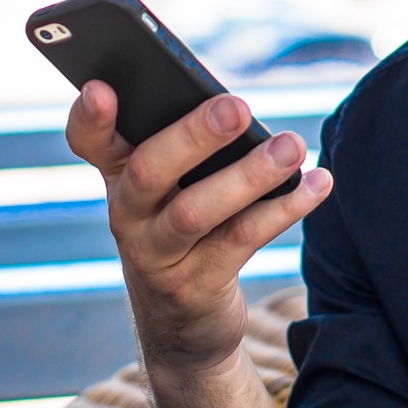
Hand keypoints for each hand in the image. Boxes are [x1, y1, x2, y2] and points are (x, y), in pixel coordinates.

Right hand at [65, 82, 331, 382]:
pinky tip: (318, 183)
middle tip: (237, 107)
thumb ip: (185, 144)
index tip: (100, 86)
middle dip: (193, 137)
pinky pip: (241, 240)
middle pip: (148, 171)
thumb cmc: (182, 224)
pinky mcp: (196, 285)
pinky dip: (284, 208)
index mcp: (118, 174)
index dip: (90, 116)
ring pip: (197, 211)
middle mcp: (127, 214)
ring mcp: (157, 255)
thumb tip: (237, 108)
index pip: (89, 141)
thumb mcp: (168, 187)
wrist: (182, 321)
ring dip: (249, 176)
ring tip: (292, 147)